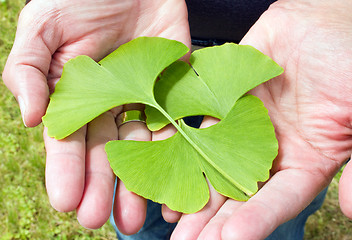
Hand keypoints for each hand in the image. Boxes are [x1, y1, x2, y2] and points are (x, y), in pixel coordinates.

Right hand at [3, 0, 189, 230]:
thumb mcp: (43, 26)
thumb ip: (28, 70)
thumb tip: (27, 118)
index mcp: (76, 97)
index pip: (68, 141)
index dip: (67, 170)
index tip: (66, 201)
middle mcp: (109, 106)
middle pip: (106, 153)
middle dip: (102, 186)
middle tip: (100, 219)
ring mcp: (144, 101)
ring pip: (142, 149)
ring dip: (140, 182)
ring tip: (139, 217)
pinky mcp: (175, 93)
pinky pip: (179, 127)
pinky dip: (180, 155)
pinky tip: (179, 181)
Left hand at [169, 1, 351, 238]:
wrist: (332, 20)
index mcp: (303, 158)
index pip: (276, 199)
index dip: (255, 219)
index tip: (229, 239)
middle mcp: (268, 146)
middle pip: (237, 188)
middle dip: (212, 216)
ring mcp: (243, 119)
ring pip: (212, 157)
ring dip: (191, 183)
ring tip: (169, 213)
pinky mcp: (224, 92)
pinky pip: (199, 115)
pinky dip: (181, 136)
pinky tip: (163, 158)